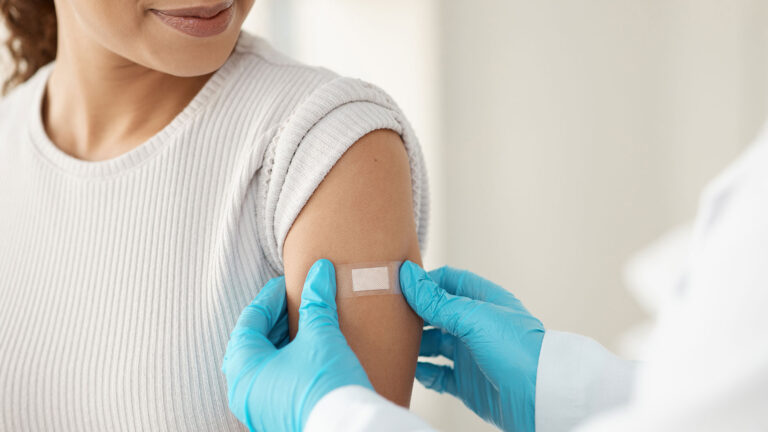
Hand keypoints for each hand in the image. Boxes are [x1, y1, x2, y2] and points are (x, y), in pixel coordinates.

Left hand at [222, 259, 371, 431]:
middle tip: (299, 301)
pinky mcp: (275, 417)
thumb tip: (320, 271)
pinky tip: (309, 353)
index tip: (290, 283)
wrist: (347, 430)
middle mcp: (243, 390)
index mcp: (243, 367)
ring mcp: (257, 408)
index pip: (250, 319)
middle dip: (277, 318)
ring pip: (263, 363)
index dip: (271, 296)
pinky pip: (274, 382)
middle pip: (253, 341)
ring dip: (282, 341)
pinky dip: (287, 362)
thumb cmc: (327, 386)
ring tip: (306, 325)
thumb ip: (316, 302)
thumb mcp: (321, 336)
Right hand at [400, 261, 544, 431]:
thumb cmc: (520, 351)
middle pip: (437, 314)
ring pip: (435, 345)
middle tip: (388, 317)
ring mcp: (472, 355)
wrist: (542, 398)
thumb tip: (408, 276)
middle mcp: (478, 326)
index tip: (398, 285)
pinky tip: (412, 370)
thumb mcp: (474, 318)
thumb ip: (438, 301)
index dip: (424, 282)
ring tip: (395, 345)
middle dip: (414, 314)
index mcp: (485, 301)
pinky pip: (439, 375)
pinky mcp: (468, 383)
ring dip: (415, 345)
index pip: (448, 282)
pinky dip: (424, 373)